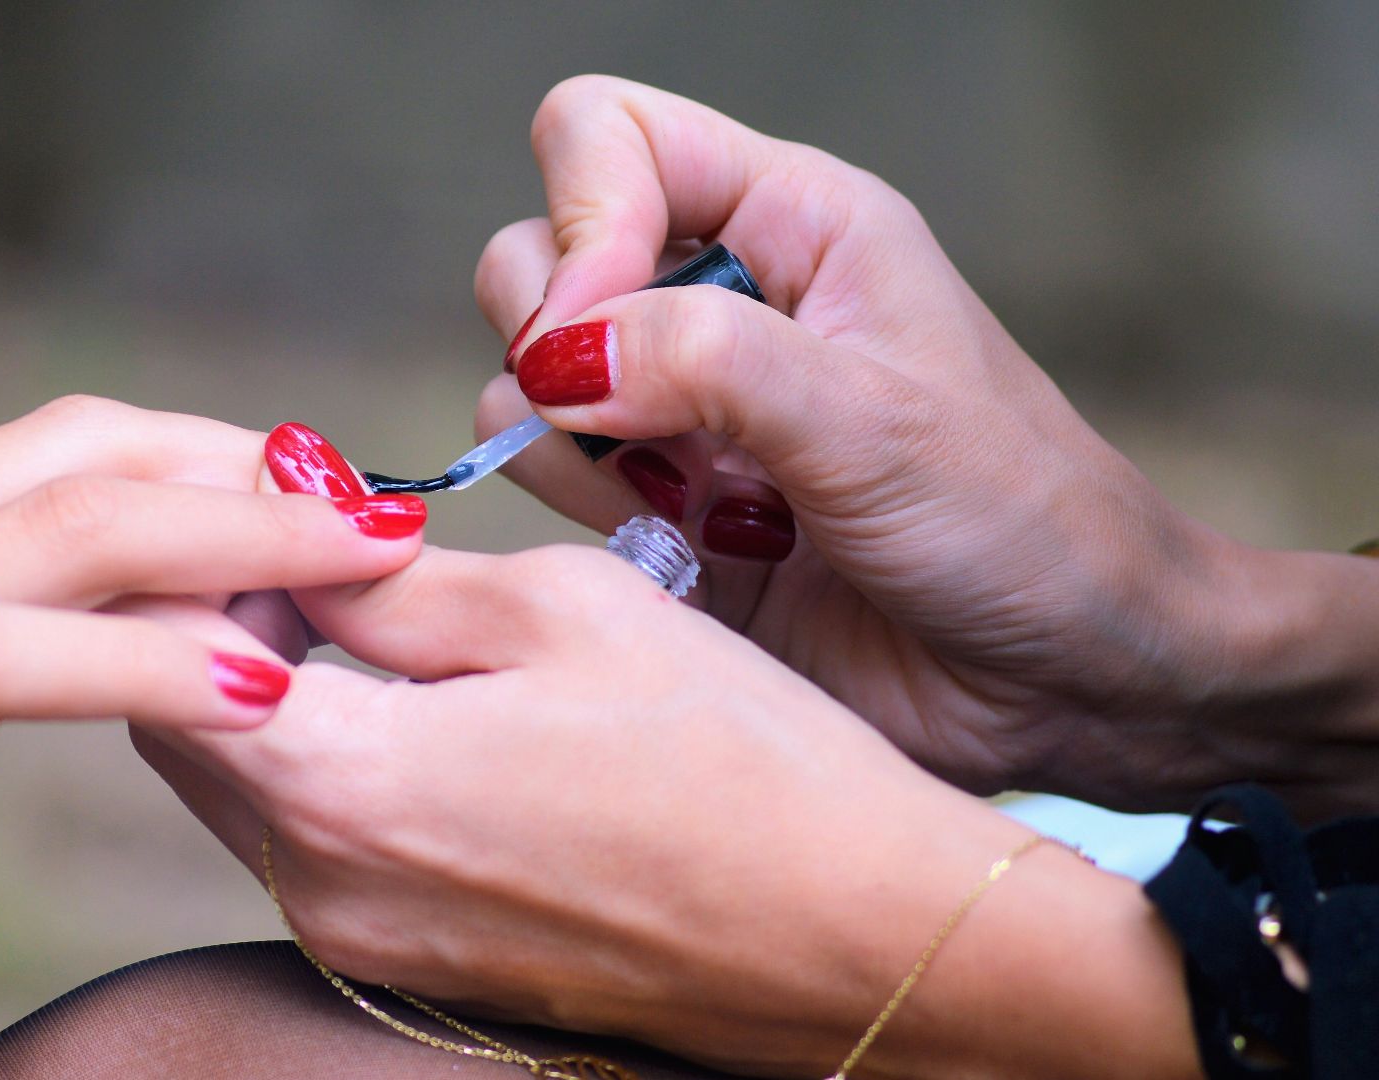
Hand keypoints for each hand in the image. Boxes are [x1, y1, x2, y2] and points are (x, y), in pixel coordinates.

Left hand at [141, 543, 1196, 1078]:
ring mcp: (366, 945)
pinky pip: (309, 847)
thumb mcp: (564, 611)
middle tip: (297, 539)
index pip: (162, 655)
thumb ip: (393, 584)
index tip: (243, 497)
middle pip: (176, 729)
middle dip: (211, 618)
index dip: (186, 557)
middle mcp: (325, 889)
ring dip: (262, 691)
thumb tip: (301, 541)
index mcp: (346, 786)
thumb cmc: (739, 758)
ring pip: (238, 789)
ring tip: (356, 610)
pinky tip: (410, 706)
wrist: (861, 939)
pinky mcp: (416, 969)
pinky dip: (317, 763)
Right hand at [473, 76, 1378, 815]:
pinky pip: (551, 484)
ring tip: (692, 507)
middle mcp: (718, 299)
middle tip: (639, 431)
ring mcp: (679, 409)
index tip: (604, 333)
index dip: (581, 218)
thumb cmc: (1016, 521)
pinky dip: (585, 521)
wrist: (1056, 679)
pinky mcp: (660, 510)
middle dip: (552, 345)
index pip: (610, 137)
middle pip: (535, 253)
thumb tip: (557, 357)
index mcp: (791, 222)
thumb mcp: (871, 420)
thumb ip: (706, 361)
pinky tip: (689, 554)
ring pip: (524, 377)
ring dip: (570, 447)